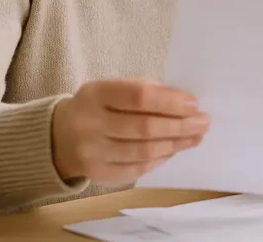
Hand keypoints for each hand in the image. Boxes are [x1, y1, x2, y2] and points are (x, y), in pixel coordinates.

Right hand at [51, 79, 208, 185]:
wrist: (59, 136)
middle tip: (203, 122)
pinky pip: (137, 169)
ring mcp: (92, 153)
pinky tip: (174, 150)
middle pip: (144, 128)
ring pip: (143, 151)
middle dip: (180, 125)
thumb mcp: (112, 89)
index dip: (169, 101)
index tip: (193, 103)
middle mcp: (90, 125)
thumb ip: (145, 91)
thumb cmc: (98, 107)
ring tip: (196, 137)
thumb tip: (184, 102)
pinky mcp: (98, 174)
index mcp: (95, 95)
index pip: (138, 97)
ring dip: (176, 144)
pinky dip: (160, 159)